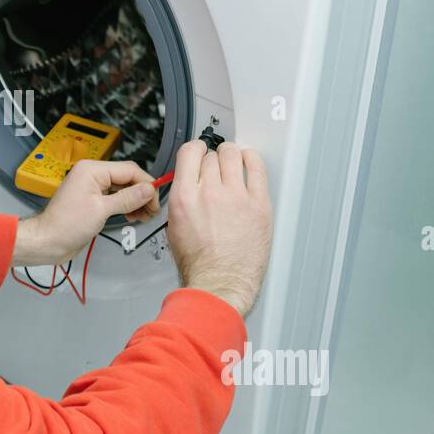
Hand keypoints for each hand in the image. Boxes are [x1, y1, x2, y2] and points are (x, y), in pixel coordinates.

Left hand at [13, 160, 160, 266]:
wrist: (48, 242)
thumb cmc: (67, 225)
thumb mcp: (101, 210)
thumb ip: (127, 198)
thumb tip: (149, 189)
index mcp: (92, 170)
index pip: (129, 170)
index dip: (146, 184)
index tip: (156, 201)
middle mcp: (93, 174)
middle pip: (127, 178)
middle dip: (142, 193)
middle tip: (152, 211)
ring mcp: (93, 187)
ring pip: (123, 188)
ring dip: (136, 201)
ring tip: (144, 216)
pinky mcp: (93, 200)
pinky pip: (115, 198)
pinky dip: (126, 206)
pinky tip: (133, 216)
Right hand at [166, 139, 272, 317]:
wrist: (220, 283)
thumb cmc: (199, 264)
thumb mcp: (174, 227)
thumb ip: (181, 200)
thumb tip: (188, 185)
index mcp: (185, 197)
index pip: (189, 153)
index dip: (195, 150)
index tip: (199, 153)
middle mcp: (209, 192)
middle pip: (212, 155)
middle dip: (213, 158)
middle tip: (216, 165)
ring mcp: (236, 197)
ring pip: (233, 155)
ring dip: (231, 155)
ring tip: (233, 160)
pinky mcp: (259, 204)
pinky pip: (257, 168)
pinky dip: (252, 159)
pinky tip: (250, 162)